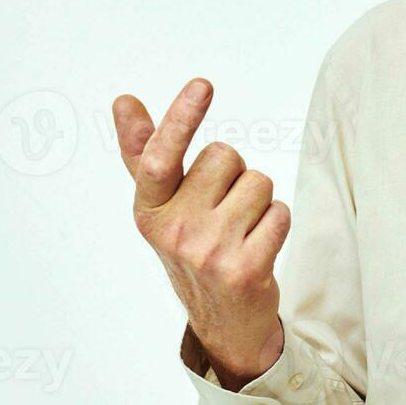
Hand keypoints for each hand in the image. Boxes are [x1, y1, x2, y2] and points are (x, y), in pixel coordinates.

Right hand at [113, 78, 290, 390]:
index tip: (202, 85)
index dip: (180, 119)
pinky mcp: (244, 270)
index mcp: (149, 211)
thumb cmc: (194, 246)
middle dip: (234, 174)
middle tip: (225, 211)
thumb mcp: (163, 204)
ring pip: (259, 182)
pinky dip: (278, 224)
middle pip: (226, 157)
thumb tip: (124, 102)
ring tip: (242, 231)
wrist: (223, 319)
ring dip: (259, 201)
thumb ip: (145, 152)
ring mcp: (208, 253)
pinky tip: (259, 247)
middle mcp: (173, 231)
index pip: (159, 158)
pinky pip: (281, 213)